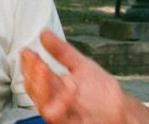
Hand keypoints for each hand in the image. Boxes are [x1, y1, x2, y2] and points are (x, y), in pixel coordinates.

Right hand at [21, 31, 148, 123]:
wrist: (121, 111)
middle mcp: (55, 101)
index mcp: (54, 87)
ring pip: (43, 104)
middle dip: (32, 73)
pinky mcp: (73, 123)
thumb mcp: (81, 64)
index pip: (35, 76)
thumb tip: (45, 34)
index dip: (29, 64)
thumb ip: (62, 51)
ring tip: (43, 69)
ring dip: (41, 87)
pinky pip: (61, 117)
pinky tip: (70, 87)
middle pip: (35, 90)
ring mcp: (63, 113)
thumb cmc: (101, 92)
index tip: (27, 51)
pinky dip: (64, 102)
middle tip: (34, 58)